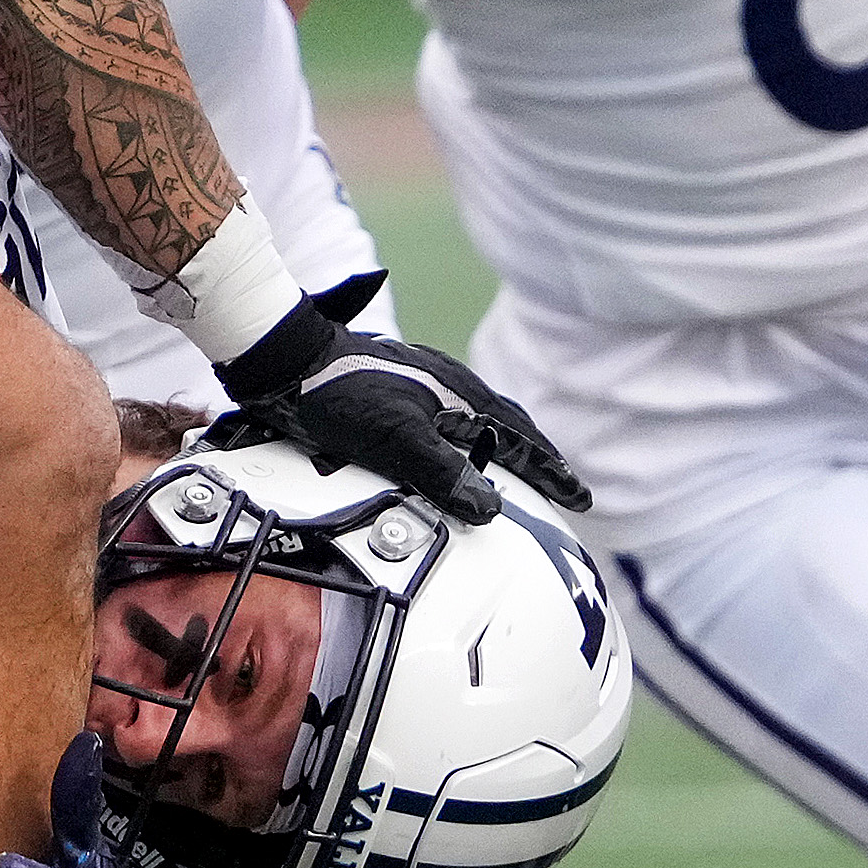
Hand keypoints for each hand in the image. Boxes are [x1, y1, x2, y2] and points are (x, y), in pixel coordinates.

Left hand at [217, 273, 586, 521]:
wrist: (286, 359)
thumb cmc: (337, 399)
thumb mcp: (393, 441)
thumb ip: (443, 473)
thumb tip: (493, 508)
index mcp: (458, 396)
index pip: (519, 438)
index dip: (550, 470)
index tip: (581, 497)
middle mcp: (449, 385)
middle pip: (508, 424)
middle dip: (538, 457)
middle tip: (565, 487)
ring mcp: (425, 383)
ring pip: (481, 419)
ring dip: (508, 447)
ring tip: (522, 473)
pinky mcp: (400, 386)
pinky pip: (454, 418)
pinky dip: (473, 440)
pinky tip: (459, 451)